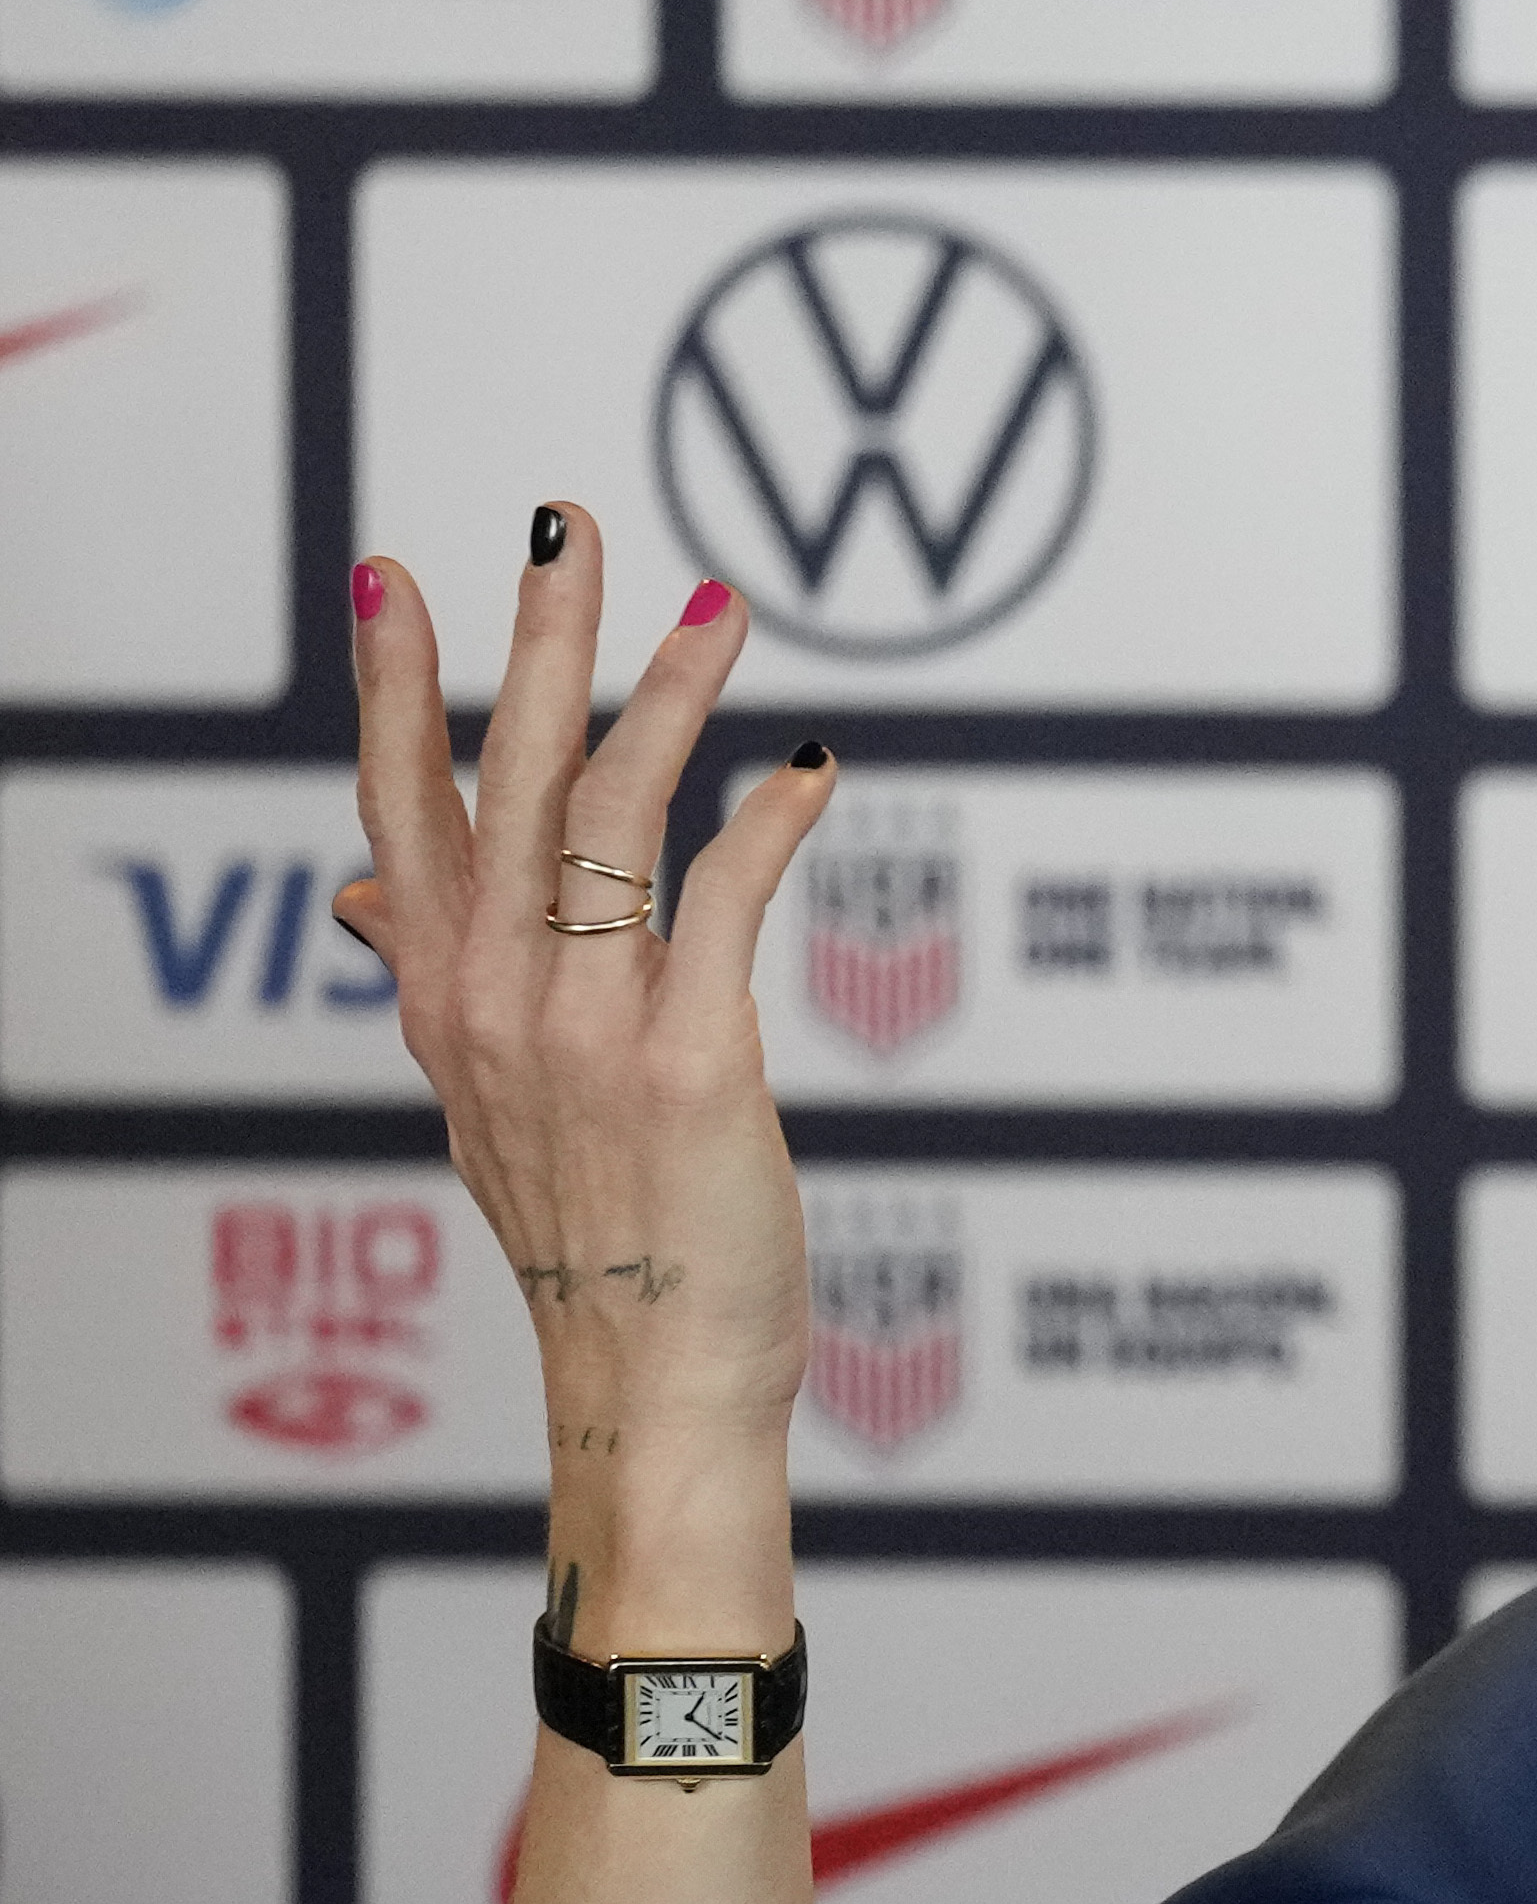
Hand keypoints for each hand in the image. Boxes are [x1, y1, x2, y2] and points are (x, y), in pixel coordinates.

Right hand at [342, 508, 834, 1540]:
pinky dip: (770, 821)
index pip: (401, 813)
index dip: (394, 690)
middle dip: (538, 642)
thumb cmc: (595, 1241)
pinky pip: (726, 903)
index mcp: (443, 1002)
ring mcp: (586, 1031)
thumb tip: (362, 891)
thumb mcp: (485, 1103)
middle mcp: (495, 1003)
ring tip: (716, 608)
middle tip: (566, 522)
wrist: (650, 1381)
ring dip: (671, 698)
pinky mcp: (691, 1063)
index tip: (392, 576)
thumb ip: (435, 980)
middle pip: (512, 782)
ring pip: (620, 819)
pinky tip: (809, 767)